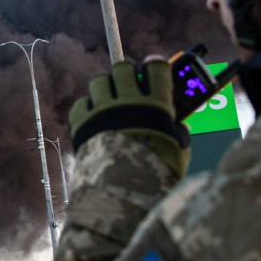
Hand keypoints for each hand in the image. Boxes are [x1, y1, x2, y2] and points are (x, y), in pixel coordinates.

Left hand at [69, 60, 189, 177]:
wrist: (124, 195)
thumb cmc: (156, 176)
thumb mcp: (178, 152)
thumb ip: (177, 134)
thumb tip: (180, 127)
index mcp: (156, 106)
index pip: (156, 67)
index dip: (155, 65)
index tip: (153, 67)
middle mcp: (128, 102)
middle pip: (123, 68)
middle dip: (127, 73)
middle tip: (130, 82)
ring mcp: (103, 111)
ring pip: (99, 81)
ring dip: (105, 87)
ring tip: (111, 100)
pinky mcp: (82, 124)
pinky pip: (81, 103)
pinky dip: (87, 107)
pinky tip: (94, 117)